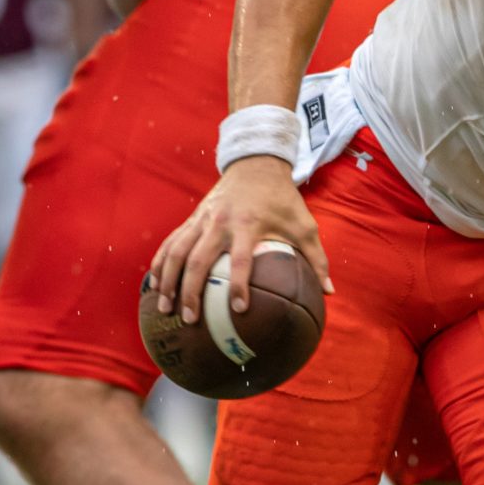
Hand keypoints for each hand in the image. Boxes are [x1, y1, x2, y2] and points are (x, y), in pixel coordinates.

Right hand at [150, 155, 331, 325]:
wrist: (256, 164)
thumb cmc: (283, 200)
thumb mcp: (305, 225)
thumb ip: (316, 259)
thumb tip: (329, 292)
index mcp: (249, 225)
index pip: (241, 260)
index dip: (238, 284)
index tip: (238, 309)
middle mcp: (221, 223)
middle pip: (200, 261)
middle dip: (191, 291)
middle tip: (189, 320)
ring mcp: (202, 220)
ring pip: (178, 252)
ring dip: (167, 281)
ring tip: (164, 308)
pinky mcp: (192, 219)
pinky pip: (171, 243)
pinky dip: (160, 263)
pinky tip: (154, 285)